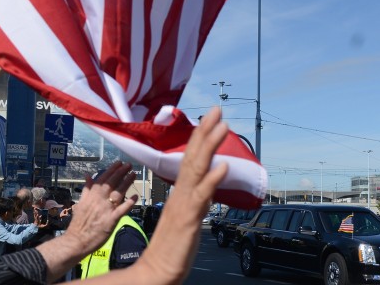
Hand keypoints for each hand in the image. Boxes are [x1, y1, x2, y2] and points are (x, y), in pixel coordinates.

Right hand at [62, 161, 136, 253]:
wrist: (77, 240)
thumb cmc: (78, 223)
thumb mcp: (80, 203)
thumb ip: (86, 189)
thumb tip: (88, 176)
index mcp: (91, 195)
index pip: (102, 179)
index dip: (111, 170)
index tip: (119, 163)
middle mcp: (98, 200)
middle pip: (111, 183)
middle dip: (121, 173)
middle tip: (129, 165)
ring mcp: (105, 210)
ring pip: (118, 193)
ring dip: (126, 183)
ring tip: (133, 175)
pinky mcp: (111, 220)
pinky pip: (122, 210)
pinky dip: (129, 203)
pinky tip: (135, 196)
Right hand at [134, 107, 228, 283]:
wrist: (156, 270)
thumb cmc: (171, 246)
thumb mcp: (187, 216)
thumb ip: (197, 199)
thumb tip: (209, 186)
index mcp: (181, 192)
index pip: (190, 158)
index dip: (200, 137)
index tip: (210, 118)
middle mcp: (181, 193)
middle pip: (193, 156)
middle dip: (205, 132)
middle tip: (216, 110)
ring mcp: (184, 204)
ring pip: (196, 169)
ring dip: (210, 146)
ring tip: (222, 126)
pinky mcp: (188, 219)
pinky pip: (201, 196)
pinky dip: (212, 179)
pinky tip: (223, 166)